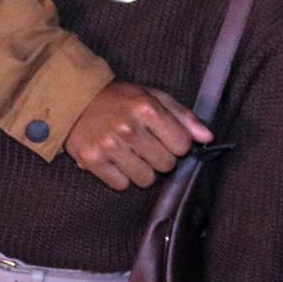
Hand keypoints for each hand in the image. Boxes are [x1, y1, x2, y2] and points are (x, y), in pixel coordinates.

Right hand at [66, 81, 211, 190]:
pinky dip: (121, 177)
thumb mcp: (153, 96)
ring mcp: (109, 146)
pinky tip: (116, 161)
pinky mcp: (91, 160)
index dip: (178, 143)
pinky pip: (121, 185)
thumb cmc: (120, 99)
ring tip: (132, 154)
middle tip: (147, 146)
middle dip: (161, 158)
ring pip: (146, 179)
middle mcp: (128, 128)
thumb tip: (208, 138)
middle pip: (166, 165)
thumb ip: (183, 116)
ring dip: (142, 170)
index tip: (166, 137)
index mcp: (147, 109)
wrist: (74, 98)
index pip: (183, 145)